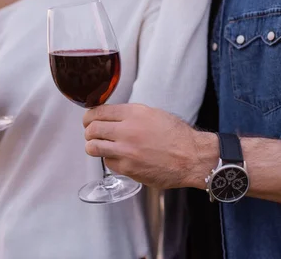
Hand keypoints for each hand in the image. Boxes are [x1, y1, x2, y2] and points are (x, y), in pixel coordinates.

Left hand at [82, 104, 217, 188]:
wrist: (192, 157)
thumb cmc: (176, 135)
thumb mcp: (152, 113)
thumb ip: (129, 114)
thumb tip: (110, 117)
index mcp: (133, 113)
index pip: (98, 112)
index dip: (89, 116)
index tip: (88, 120)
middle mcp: (127, 130)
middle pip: (92, 129)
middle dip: (88, 131)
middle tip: (91, 134)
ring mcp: (126, 151)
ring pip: (93, 147)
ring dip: (93, 146)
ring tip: (98, 146)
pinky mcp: (128, 168)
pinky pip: (108, 162)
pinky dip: (110, 160)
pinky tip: (118, 157)